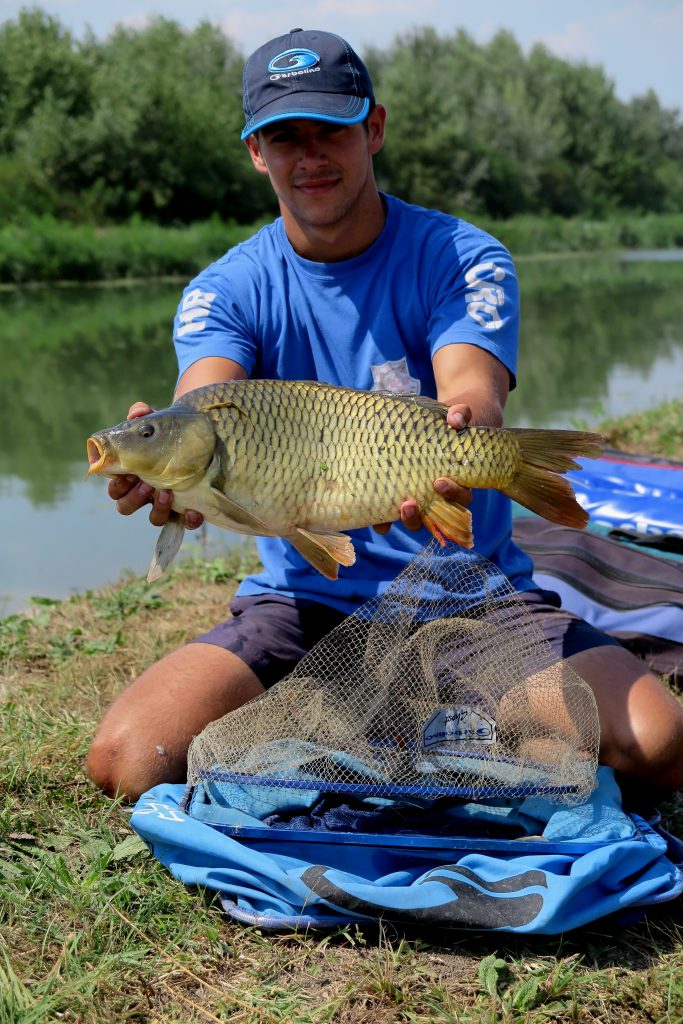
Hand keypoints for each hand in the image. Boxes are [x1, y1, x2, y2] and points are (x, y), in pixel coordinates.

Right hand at [107, 402, 203, 529]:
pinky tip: (193, 511)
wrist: (195, 440)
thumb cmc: (167, 434)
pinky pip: (185, 523)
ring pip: (153, 519)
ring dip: (157, 509)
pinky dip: (188, 520)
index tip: (127, 473)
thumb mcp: (155, 422)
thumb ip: (142, 414)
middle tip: (144, 483)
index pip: (114, 488)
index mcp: (131, 476)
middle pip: (125, 507)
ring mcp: (165, 504)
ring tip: (166, 492)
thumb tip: (137, 413)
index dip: (116, 485)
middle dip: (133, 498)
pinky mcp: (186, 510)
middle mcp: (145, 494)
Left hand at [373, 401, 472, 533]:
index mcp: (457, 481)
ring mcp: (417, 499)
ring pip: (415, 521)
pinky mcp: (396, 497)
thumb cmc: (447, 423)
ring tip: (395, 509)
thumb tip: (455, 420)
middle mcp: (438, 497)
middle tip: (410, 503)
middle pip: (436, 516)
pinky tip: (373, 517)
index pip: (461, 497)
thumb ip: (460, 414)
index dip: (453, 494)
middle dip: (422, 515)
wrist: (429, 423)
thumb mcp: (457, 415)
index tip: (439, 481)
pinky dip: (383, 522)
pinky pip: (390, 516)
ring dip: (407, 520)